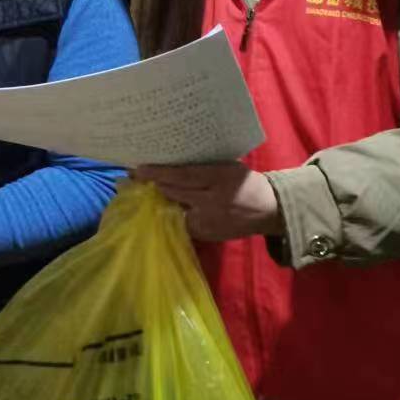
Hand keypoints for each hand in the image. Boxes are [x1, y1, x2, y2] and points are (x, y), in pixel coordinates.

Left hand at [136, 163, 283, 242]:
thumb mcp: (227, 167)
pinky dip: (171, 216)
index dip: (159, 173)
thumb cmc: (244, 182)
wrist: (268, 210)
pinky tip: (161, 209)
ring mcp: (210, 221)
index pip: (183, 175)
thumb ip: (201, 167)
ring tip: (142, 193)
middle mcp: (213, 200)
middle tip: (131, 179)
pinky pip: (183, 223)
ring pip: (175, 210)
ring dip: (159, 202)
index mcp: (220, 177)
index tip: (139, 169)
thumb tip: (169, 163)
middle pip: (175, 193)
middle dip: (153, 186)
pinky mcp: (208, 235)